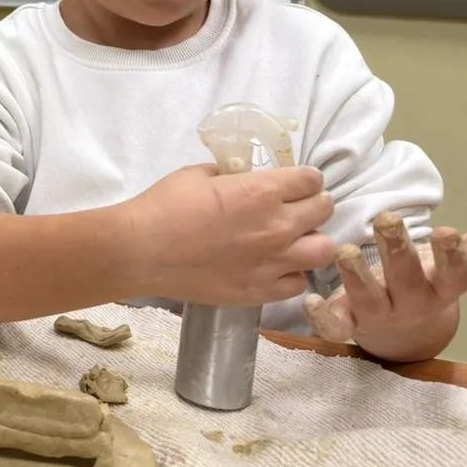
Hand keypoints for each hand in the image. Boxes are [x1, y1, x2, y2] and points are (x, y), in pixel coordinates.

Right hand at [130, 164, 335, 304]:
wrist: (142, 252)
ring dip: (312, 241)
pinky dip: (292, 273)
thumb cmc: (165, 206)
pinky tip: (275, 267)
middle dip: (314, 204)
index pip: (311, 180)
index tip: (296, 182)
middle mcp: (277, 226)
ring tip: (294, 240)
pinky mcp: (261, 291)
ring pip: (324, 250)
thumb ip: (230, 175)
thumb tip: (239, 178)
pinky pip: (298, 284)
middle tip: (297, 207)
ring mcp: (273, 263)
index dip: (304, 179)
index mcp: (262, 191)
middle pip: (324, 210)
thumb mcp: (198, 174)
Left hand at [304, 202, 466, 343]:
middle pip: (405, 279)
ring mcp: (378, 314)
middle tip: (386, 220)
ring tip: (345, 251)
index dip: (452, 255)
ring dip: (356, 277)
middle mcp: (411, 302)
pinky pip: (335, 326)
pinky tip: (310, 299)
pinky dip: (322, 317)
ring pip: (368, 299)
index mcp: (441, 286)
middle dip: (396, 251)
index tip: (448, 231)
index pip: (454, 273)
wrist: (402, 327)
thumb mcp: (460, 258)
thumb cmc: (428, 278)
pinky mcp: (348, 322)